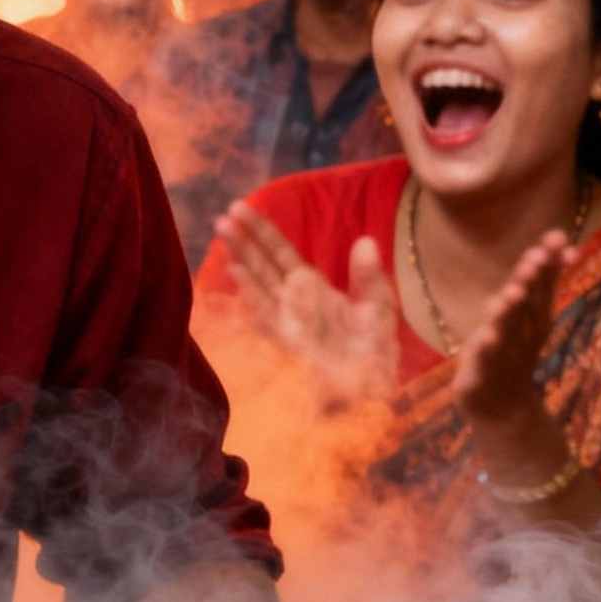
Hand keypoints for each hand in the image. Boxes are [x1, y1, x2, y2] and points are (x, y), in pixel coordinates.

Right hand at [214, 202, 398, 406]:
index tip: (240, 208)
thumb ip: (368, 276)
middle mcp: (292, 300)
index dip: (261, 230)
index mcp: (311, 287)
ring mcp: (286, 320)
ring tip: (223, 234)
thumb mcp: (378, 308)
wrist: (371, 393)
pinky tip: (238, 273)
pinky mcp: (286, 341)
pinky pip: (265, 312)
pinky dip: (251, 292)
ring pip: (258, 283)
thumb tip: (365, 240)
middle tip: (223, 216)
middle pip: (262, 263)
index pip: (280, 252)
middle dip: (243, 240)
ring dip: (241, 259)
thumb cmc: (373, 353)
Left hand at [452, 229, 572, 438]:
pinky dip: (486, 348)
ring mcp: (503, 353)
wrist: (503, 408)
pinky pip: (484, 360)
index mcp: (533, 317)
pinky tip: (486, 337)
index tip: (558, 237)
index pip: (543, 284)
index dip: (549, 262)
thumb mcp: (527, 316)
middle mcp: (522, 333)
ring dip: (509, 311)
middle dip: (531, 281)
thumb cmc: (513, 352)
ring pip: (506, 328)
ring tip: (512, 293)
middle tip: (537, 258)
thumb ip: (542, 282)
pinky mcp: (482, 373)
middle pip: (527, 303)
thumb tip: (566, 245)